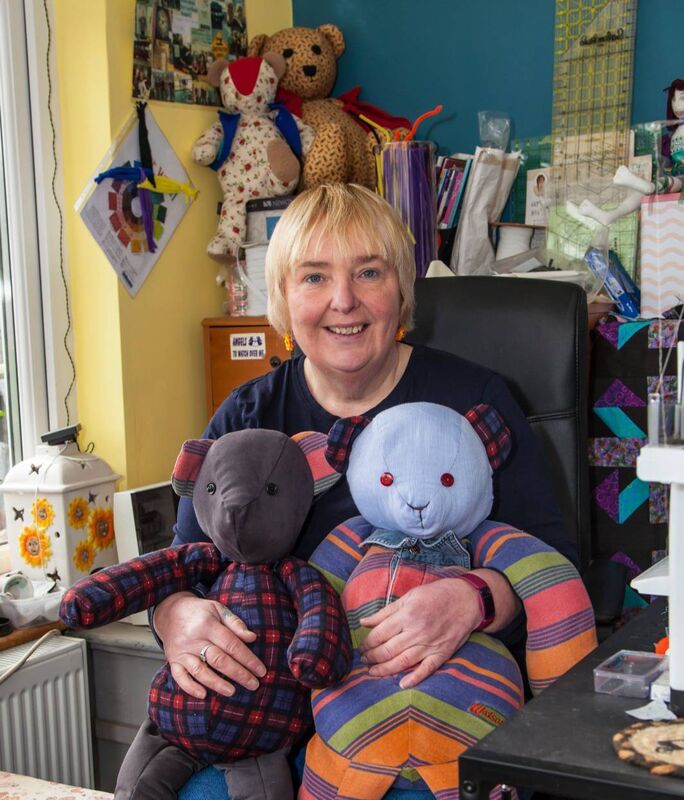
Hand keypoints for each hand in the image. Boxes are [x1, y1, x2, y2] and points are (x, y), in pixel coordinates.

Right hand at [153, 592, 266, 698]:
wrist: (170, 612)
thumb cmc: (199, 612)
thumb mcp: (218, 609)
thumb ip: (235, 623)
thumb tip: (252, 638)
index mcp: (208, 625)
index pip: (232, 645)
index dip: (248, 659)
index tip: (260, 670)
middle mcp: (194, 639)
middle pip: (219, 660)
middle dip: (239, 674)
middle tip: (254, 684)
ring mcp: (182, 651)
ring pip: (200, 671)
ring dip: (217, 683)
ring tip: (233, 692)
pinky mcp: (173, 660)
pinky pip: (179, 677)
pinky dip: (190, 687)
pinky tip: (203, 694)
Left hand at [358, 578, 482, 688]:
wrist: (466, 599)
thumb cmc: (436, 594)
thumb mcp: (409, 596)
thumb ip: (385, 612)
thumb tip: (363, 622)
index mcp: (407, 614)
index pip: (380, 634)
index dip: (367, 643)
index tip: (361, 647)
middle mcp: (417, 631)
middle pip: (388, 650)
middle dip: (372, 657)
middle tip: (364, 660)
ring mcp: (430, 644)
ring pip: (402, 662)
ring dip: (384, 670)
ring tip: (373, 672)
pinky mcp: (442, 653)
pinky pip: (427, 669)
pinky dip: (414, 678)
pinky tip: (401, 684)